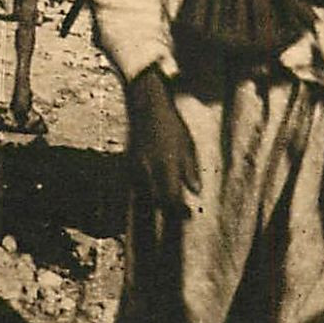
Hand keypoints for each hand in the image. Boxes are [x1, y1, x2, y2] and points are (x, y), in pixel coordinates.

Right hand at [125, 66, 198, 215]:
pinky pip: (135, 184)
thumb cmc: (170, 124)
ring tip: (164, 206)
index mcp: (164, 164)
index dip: (178, 210)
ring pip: (142, 193)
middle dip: (166, 209)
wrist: (146, 106)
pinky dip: (144, 191)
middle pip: (154, 200)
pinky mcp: (128, 163)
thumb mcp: (187, 145)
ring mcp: (135, 166)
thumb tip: (196, 191)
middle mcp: (147, 168)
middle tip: (178, 213)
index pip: (170, 196)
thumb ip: (190, 170)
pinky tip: (150, 192)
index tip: (188, 216)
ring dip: (154, 202)